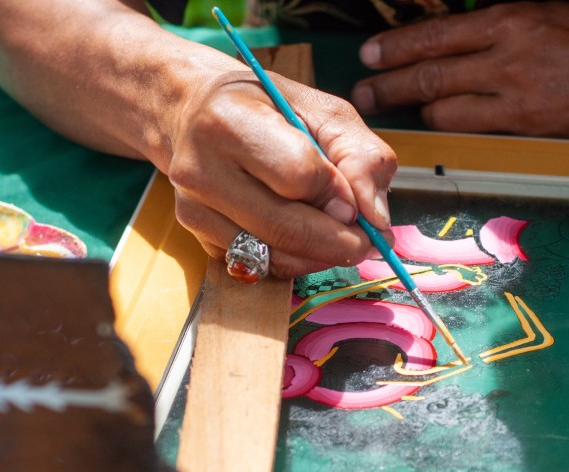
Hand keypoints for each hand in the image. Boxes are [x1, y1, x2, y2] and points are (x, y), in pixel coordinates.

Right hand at [169, 66, 396, 278]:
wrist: (195, 113)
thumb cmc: (265, 107)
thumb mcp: (322, 111)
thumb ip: (361, 155)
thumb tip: (375, 217)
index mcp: (230, 121)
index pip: (299, 176)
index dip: (339, 195)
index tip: (357, 202)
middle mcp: (200, 168)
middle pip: (285, 227)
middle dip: (339, 241)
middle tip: (365, 240)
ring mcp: (193, 208)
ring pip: (272, 256)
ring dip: (317, 256)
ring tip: (335, 236)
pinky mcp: (197, 236)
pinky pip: (257, 267)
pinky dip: (291, 260)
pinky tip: (300, 238)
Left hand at [352, 1, 568, 141]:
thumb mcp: (545, 16)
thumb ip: (496, 31)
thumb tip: (450, 45)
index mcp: (513, 19)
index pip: (437, 34)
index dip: (397, 48)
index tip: (370, 55)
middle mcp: (510, 56)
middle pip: (431, 73)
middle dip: (389, 85)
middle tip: (364, 93)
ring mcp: (517, 96)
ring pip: (445, 108)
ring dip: (417, 112)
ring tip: (395, 112)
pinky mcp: (527, 129)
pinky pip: (473, 132)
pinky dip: (450, 130)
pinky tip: (437, 126)